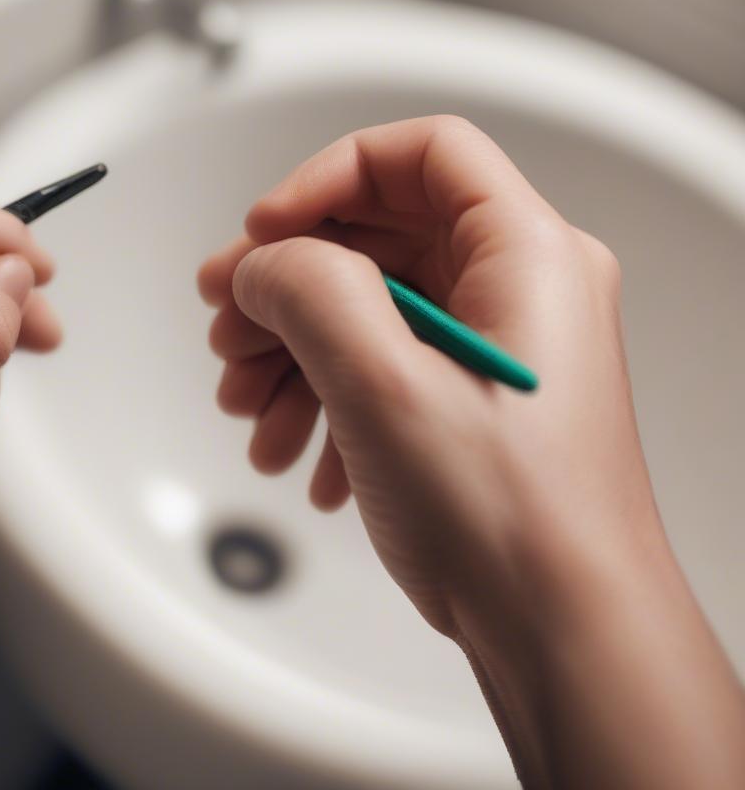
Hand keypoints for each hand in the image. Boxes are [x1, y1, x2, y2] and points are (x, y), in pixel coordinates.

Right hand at [199, 116, 744, 787]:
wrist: (564, 636)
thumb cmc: (511, 519)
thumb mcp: (383, 383)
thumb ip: (308, 292)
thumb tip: (262, 265)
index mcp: (526, 254)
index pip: (420, 154)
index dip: (328, 178)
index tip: (264, 232)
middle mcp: (520, 289)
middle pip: (381, 238)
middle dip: (290, 284)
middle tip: (226, 328)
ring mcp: (498, 346)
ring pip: (373, 308)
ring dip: (297, 352)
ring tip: (249, 410)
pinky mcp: (476, 399)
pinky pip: (387, 365)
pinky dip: (331, 397)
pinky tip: (302, 458)